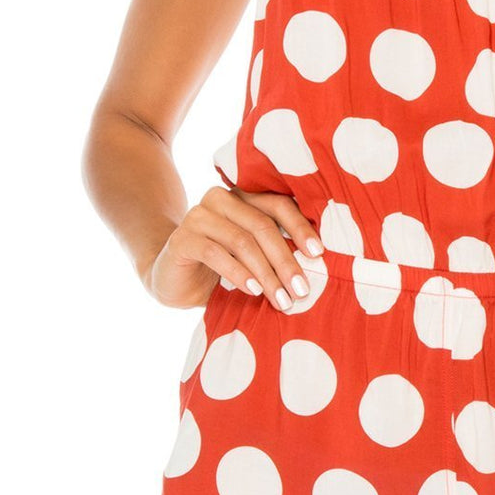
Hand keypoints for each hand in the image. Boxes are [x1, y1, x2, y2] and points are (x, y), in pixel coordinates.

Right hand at [146, 184, 323, 311]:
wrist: (174, 280)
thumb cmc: (223, 268)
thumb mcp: (254, 256)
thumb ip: (277, 248)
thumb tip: (319, 261)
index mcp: (243, 196)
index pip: (278, 204)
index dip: (300, 227)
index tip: (318, 254)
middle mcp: (220, 198)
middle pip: (262, 225)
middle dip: (285, 260)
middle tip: (301, 289)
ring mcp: (198, 216)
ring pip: (242, 240)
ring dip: (266, 273)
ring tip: (282, 298)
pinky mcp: (181, 239)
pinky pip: (216, 253)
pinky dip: (238, 273)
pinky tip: (254, 291)